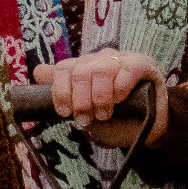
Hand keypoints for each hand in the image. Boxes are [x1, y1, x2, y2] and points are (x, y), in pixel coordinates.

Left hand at [32, 53, 167, 148]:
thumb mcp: (87, 112)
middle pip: (80, 71)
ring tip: (104, 114)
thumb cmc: (116, 120)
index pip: (63, 68)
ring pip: (101, 70)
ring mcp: (122, 60)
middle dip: (80, 100)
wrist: (149, 128)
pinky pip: (127, 69)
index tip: (65, 112)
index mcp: (84, 68)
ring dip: (99, 97)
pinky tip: (120, 100)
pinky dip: (120, 87)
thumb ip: (65, 94)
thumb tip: (37, 71)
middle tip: (86, 118)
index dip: (60, 91)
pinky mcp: (143, 65)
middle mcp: (101, 59)